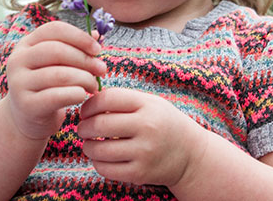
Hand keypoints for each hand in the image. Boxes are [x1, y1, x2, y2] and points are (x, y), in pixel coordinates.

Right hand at [6, 21, 106, 139]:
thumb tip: (97, 35)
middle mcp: (18, 60)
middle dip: (85, 59)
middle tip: (102, 70)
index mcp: (27, 43)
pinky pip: (56, 96)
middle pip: (57, 50)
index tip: (97, 49)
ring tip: (94, 85)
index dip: (79, 36)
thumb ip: (75, 47)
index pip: (55, 29)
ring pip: (59, 74)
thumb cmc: (48, 85)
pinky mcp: (26, 105)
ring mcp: (18, 83)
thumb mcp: (57, 63)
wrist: (27, 119)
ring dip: (84, 79)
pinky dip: (76, 94)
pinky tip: (83, 95)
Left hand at [77, 88, 206, 186]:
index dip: (89, 104)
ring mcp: (144, 151)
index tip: (85, 110)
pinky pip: (106, 169)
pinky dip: (97, 162)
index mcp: (147, 105)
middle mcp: (146, 126)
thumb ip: (122, 100)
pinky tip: (101, 156)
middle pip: (100, 124)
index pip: (107, 99)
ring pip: (99, 149)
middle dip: (84, 126)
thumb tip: (88, 101)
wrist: (190, 153)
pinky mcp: (140, 173)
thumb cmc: (162, 122)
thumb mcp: (149, 103)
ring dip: (87, 146)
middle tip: (82, 128)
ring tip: (89, 143)